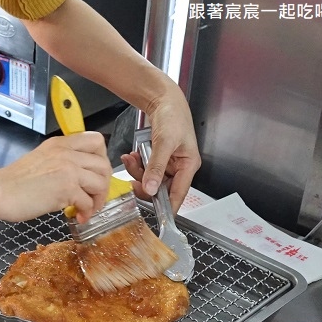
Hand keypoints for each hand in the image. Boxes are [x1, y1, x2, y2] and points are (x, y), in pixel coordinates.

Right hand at [0, 131, 111, 221]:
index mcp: (60, 144)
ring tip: (87, 209)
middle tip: (95, 196)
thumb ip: (61, 160)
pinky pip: (88, 202)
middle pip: (103, 165)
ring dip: (98, 200)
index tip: (95, 174)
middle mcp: (67, 153)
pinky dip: (87, 212)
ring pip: (100, 183)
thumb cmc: (14, 181)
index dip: (102, 158)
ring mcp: (68, 170)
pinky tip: (78, 217)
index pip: (96, 140)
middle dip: (104, 184)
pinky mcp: (66, 189)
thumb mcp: (41, 159)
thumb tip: (79, 175)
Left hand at [121, 83, 200, 211]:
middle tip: (133, 177)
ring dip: (138, 171)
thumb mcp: (164, 143)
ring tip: (132, 157)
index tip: (160, 221)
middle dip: (144, 182)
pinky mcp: (158, 159)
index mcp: (189, 166)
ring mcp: (168, 164)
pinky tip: (133, 154)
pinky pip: (146, 169)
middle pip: (160, 188)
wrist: (163, 100)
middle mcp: (180, 167)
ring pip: (150, 179)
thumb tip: (151, 188)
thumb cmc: (173, 116)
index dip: (168, 208)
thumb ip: (157, 167)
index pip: (179, 195)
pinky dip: (137, 163)